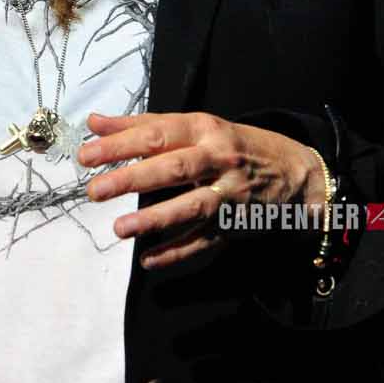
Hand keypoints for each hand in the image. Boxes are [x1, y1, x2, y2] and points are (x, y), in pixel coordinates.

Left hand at [76, 111, 323, 268]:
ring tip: (120, 228)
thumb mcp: (196, 126)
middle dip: (132, 178)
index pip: (158, 134)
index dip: (121, 144)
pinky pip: (204, 241)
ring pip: (191, 207)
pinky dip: (177, 252)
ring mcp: (229, 195)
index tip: (86, 155)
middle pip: (173, 168)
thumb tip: (94, 123)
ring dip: (155, 219)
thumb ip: (143, 125)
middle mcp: (219, 159)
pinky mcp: (235, 225)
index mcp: (205, 129)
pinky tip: (148, 259)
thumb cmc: (234, 145)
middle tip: (95, 191)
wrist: (296, 173)